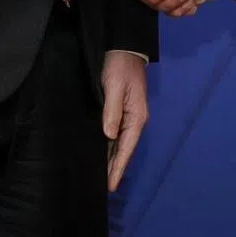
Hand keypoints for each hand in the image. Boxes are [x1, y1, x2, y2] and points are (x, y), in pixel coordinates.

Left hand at [102, 51, 147, 191]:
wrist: (124, 47)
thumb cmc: (119, 66)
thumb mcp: (114, 86)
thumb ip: (111, 111)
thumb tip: (109, 136)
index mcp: (136, 116)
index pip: (127, 147)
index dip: (118, 167)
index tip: (110, 187)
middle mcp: (135, 119)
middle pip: (124, 149)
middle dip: (114, 168)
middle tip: (100, 189)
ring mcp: (129, 115)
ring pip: (119, 143)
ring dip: (111, 159)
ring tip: (99, 177)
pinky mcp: (121, 110)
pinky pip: (116, 134)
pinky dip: (109, 147)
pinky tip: (101, 154)